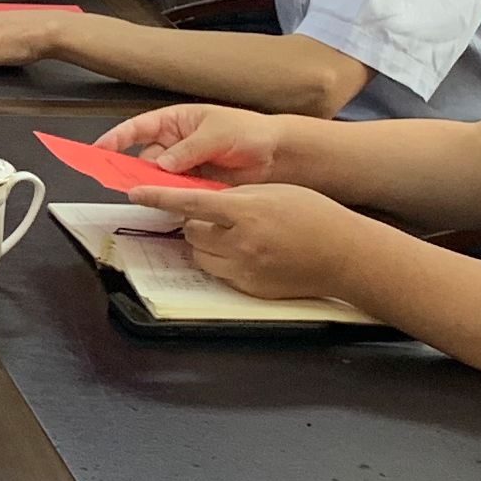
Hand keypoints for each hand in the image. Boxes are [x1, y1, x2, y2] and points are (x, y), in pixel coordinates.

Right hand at [90, 101, 285, 182]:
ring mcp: (184, 167)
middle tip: (127, 183)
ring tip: (155, 195)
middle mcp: (175, 145)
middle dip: (135, 171)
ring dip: (157, 187)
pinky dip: (173, 199)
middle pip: (144, 159)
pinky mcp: (195, 186)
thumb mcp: (217, 133)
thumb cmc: (249, 131)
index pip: (138, 128)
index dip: (116, 138)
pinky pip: (176, 194)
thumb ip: (188, 150)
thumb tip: (162, 164)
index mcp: (175, 122)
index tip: (99, 150)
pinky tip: (174, 203)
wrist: (277, 154)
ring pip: (159, 180)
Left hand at [151, 180, 362, 296]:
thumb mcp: (274, 192)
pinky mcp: (247, 288)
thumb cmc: (314, 215)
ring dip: (205, 243)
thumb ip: (238, 197)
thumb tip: (206, 201)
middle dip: (195, 222)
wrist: (344, 255)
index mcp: (246, 211)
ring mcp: (243, 269)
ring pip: (199, 254)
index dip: (158, 198)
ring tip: (232, 235)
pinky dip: (221, 261)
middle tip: (217, 217)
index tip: (136, 194)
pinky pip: (218, 272)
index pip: (189, 203)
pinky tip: (246, 253)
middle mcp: (239, 242)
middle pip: (191, 231)